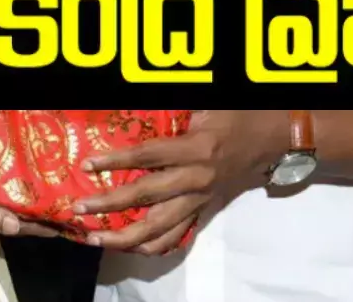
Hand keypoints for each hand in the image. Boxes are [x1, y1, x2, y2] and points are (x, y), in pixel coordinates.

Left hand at [72, 110, 289, 254]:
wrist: (271, 137)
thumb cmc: (236, 114)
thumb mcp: (206, 104)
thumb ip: (172, 110)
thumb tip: (133, 107)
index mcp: (195, 149)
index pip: (147, 156)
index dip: (116, 160)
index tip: (88, 164)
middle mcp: (196, 179)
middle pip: (146, 197)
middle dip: (110, 204)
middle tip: (80, 208)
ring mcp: (200, 199)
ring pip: (160, 227)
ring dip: (126, 237)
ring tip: (97, 238)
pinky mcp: (203, 209)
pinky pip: (178, 236)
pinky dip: (154, 246)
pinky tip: (132, 248)